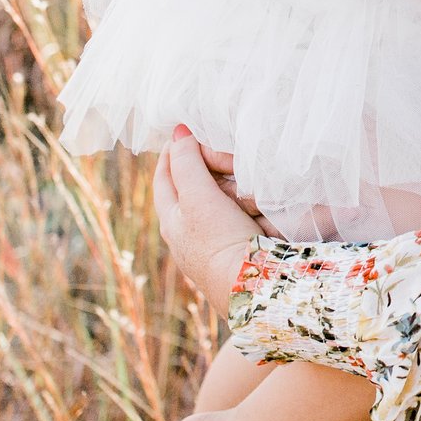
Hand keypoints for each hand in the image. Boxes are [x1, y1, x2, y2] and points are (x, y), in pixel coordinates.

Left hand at [153, 130, 263, 305]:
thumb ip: (187, 163)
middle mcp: (187, 235)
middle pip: (192, 189)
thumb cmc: (219, 241)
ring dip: (228, 189)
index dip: (173, 152)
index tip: (187, 131)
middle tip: (216, 153)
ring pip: (218, 204)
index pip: (165, 176)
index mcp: (171, 220)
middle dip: (204, 170)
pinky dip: (246, 208)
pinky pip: (240, 220)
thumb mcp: (198, 196)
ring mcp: (212, 246)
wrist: (251, 288)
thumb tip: (178, 133)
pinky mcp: (237, 253)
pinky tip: (256, 209)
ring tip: (239, 179)